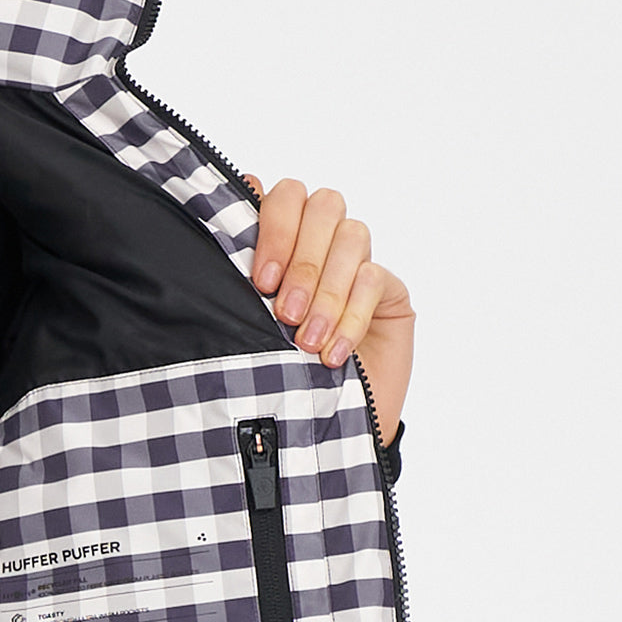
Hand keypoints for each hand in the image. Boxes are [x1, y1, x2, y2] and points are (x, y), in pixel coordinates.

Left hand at [243, 175, 414, 448]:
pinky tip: (334, 353)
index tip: (261, 281)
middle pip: (324, 207)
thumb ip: (245, 274)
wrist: (322, 425)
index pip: (286, 196)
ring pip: (352, 239)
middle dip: (303, 262)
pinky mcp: (390, 290)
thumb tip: (231, 210)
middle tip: (285, 313)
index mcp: (285, 237)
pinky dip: (352, 316)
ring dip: (327, 292)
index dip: (275, 229)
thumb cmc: (279, 371)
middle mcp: (322, 240)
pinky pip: (375, 280)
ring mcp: (358, 262)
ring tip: (308, 341)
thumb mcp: (252, 325)